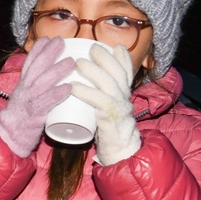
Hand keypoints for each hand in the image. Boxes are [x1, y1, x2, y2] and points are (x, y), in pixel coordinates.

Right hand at [0, 36, 73, 156]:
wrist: (9, 137)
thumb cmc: (22, 117)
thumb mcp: (25, 97)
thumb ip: (38, 86)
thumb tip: (54, 75)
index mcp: (22, 85)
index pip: (28, 63)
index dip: (37, 50)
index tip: (47, 38)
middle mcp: (24, 90)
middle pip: (35, 68)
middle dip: (48, 53)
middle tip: (61, 42)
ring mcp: (28, 102)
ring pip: (41, 83)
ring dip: (56, 71)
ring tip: (71, 62)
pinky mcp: (34, 115)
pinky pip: (46, 102)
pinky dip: (57, 94)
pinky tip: (68, 88)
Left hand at [71, 43, 141, 164]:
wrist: (120, 153)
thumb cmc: (108, 131)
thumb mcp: (108, 110)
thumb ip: (102, 98)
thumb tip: (83, 84)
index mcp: (124, 95)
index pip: (127, 72)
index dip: (123, 58)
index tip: (115, 46)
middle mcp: (125, 98)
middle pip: (118, 73)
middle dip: (106, 58)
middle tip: (92, 48)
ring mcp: (119, 108)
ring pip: (109, 84)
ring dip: (94, 71)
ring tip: (79, 62)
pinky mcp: (109, 119)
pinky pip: (99, 102)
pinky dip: (86, 92)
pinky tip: (74, 86)